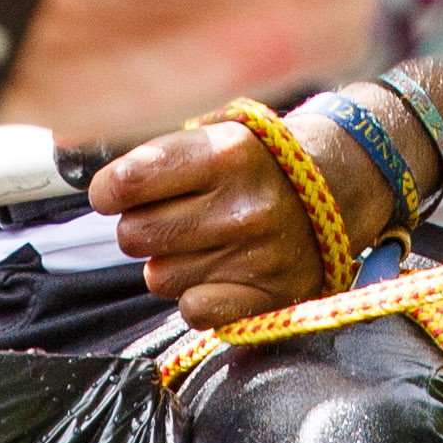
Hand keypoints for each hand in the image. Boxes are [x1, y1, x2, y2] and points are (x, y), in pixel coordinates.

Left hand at [89, 106, 382, 329]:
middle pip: (133, 235)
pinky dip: (195, 295)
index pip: (128, 182)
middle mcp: (242, 206)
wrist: (343, 182)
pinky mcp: (270, 295)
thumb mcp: (221, 133)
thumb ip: (161, 157)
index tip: (115, 193)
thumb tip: (99, 188)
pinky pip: (192, 309)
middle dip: (139, 227)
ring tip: (203, 242)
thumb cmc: (263, 158)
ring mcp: (258, 255)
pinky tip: (217, 272)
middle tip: (167, 217)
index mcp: (226, 154)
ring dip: (170, 261)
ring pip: (157, 276)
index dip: (108, 191)